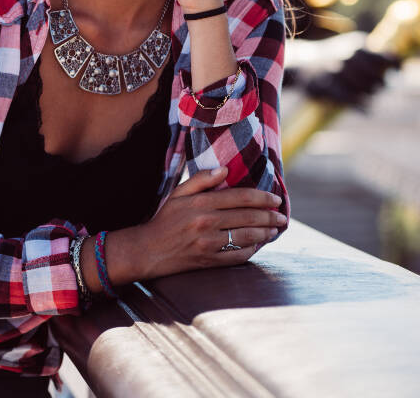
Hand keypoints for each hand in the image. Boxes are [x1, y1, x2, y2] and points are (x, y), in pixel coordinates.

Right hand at [133, 167, 284, 278]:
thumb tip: (225, 169)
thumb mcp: (178, 193)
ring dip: (265, 233)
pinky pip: (237, 256)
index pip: (240, 197)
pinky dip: (252, 250)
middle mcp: (207, 223)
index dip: (262, 197)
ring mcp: (209, 244)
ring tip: (275, 229)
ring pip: (246, 237)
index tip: (275, 199)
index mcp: (201, 203)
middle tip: (282, 215)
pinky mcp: (210, 261)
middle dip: (270, 216)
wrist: (149, 250)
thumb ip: (201, 179)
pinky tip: (259, 244)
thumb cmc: (166, 219)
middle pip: (248, 217)